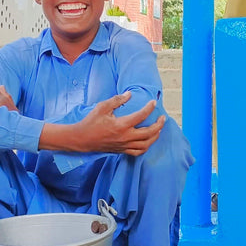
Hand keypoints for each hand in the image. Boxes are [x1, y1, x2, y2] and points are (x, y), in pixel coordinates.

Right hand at [45, 92, 165, 155]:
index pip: (141, 116)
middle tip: (163, 118)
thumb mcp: (102, 107)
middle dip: (159, 125)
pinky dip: (146, 147)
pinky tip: (148, 141)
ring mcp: (124, 145)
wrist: (82, 139)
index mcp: (121, 125)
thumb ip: (117, 100)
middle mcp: (125, 137)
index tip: (153, 103)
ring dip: (155, 136)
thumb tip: (129, 94)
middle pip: (149, 133)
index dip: (149, 108)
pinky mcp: (121, 151)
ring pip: (146, 144)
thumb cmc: (91, 122)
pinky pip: (138, 152)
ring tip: (159, 129)